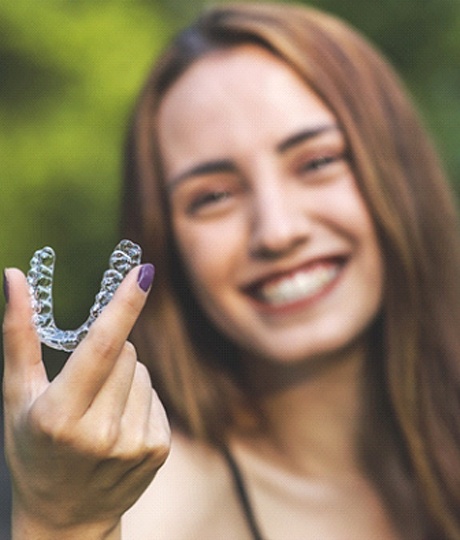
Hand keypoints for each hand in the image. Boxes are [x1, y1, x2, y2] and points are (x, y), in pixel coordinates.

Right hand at [3, 265, 169, 538]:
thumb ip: (18, 335)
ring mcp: (133, 444)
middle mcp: (101, 433)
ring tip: (99, 410)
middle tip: (84, 385)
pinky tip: (118, 426)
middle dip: (109, 352)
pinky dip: (139, 400)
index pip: (100, 346)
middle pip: (126, 352)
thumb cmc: (32, 448)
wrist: (65, 517)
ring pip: (142, 371)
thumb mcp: (16, 396)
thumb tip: (15, 277)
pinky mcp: (157, 449)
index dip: (123, 305)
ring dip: (124, 377)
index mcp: (60, 416)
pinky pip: (155, 395)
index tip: (144, 271)